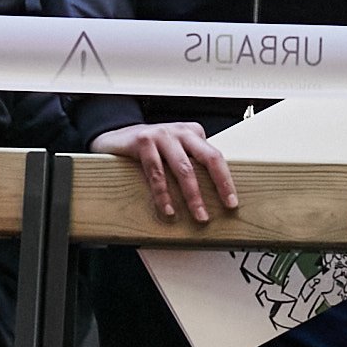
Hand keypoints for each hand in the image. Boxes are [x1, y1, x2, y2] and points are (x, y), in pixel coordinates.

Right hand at [92, 120, 237, 223]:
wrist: (114, 136)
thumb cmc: (148, 148)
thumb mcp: (174, 151)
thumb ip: (191, 163)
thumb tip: (213, 194)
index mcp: (193, 133)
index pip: (216, 157)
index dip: (226, 180)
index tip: (232, 202)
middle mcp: (181, 132)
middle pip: (209, 157)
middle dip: (220, 184)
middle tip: (226, 205)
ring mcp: (162, 135)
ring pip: (184, 168)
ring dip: (193, 195)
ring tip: (199, 215)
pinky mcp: (143, 141)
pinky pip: (156, 173)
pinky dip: (163, 194)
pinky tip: (169, 209)